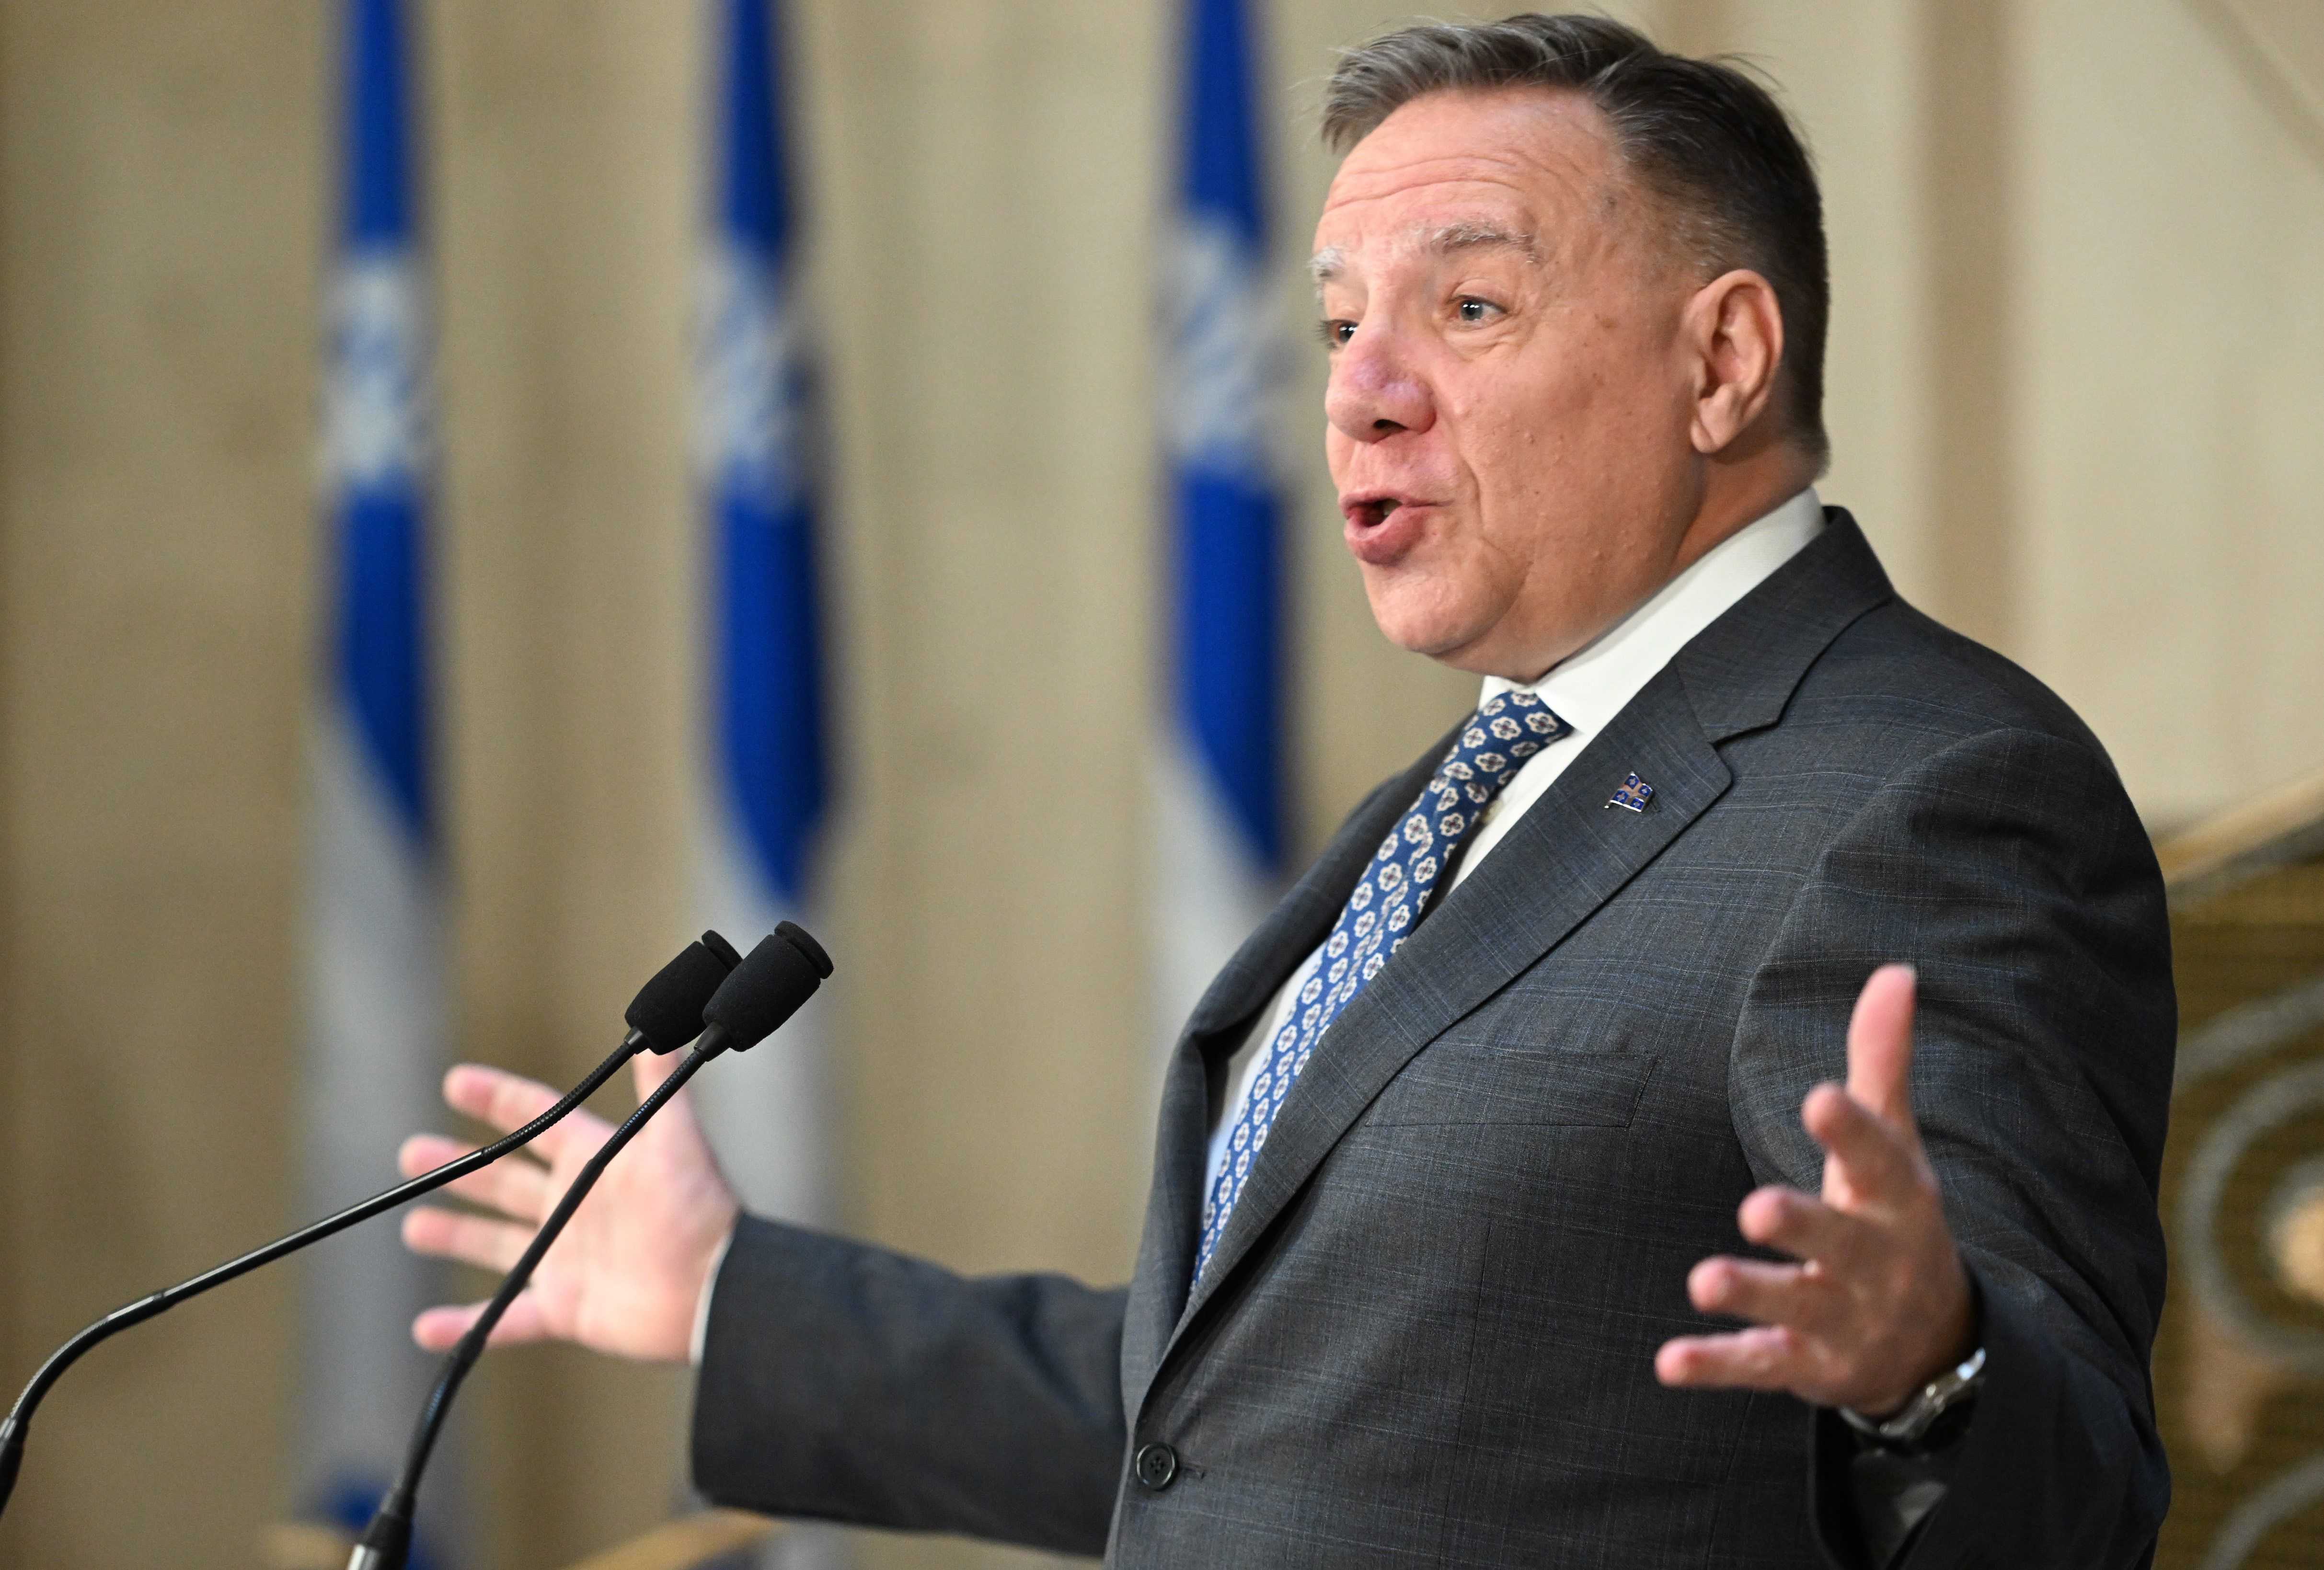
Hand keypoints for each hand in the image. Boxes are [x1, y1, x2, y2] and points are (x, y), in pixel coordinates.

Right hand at [396, 1052, 739, 1362]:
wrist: (717, 1287)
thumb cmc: (701, 1211)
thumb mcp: (677, 1140)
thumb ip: (662, 1086)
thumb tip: (660, 1033)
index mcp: (594, 1161)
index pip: (536, 1120)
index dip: (496, 1100)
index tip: (456, 1082)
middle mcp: (575, 1206)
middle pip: (503, 1181)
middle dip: (459, 1167)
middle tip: (413, 1154)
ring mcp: (567, 1258)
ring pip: (497, 1244)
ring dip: (456, 1234)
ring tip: (415, 1224)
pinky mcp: (566, 1308)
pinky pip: (504, 1319)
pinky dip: (466, 1326)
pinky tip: (427, 1327)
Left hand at [1655, 964, 1974, 1415]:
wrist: (1936, 1346)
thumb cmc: (1896, 1222)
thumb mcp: (1897, 1148)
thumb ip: (1882, 1064)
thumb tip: (1894, 972)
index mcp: (1899, 1202)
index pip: (1882, 1162)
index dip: (1853, 1133)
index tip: (1818, 1098)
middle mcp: (1877, 1262)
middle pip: (1840, 1243)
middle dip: (1802, 1227)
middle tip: (1755, 1207)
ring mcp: (1844, 1319)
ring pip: (1797, 1307)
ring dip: (1751, 1294)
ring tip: (1702, 1280)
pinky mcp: (1809, 1365)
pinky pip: (1762, 1366)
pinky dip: (1717, 1366)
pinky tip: (1669, 1362)